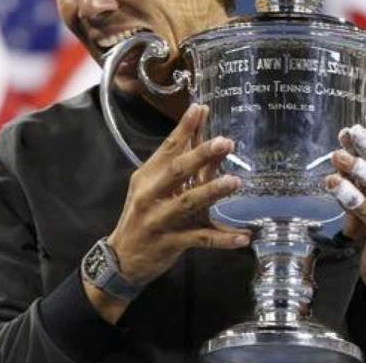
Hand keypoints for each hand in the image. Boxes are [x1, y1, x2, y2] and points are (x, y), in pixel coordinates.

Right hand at [107, 103, 250, 284]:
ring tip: (235, 182)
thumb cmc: (143, 216)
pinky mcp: (170, 243)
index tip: (200, 109)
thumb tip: (211, 143)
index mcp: (147, 177)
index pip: (166, 148)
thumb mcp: (155, 189)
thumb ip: (181, 169)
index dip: (183, 128)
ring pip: (188, 202)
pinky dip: (222, 239)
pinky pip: (199, 239)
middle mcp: (150, 195)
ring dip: (212, 191)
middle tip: (225, 142)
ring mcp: (159, 220)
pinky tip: (242, 237)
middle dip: (200, 155)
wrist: (122, 258)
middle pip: (176, 171)